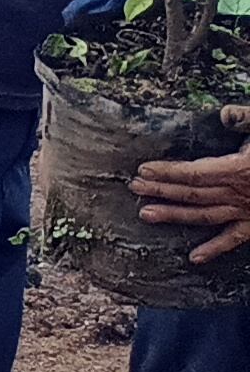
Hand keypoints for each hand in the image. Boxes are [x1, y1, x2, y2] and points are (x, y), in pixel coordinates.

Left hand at [132, 108, 249, 265]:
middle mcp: (240, 193)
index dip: (167, 172)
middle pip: (193, 193)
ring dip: (175, 215)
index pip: (194, 173)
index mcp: (239, 170)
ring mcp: (247, 210)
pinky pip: (234, 238)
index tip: (143, 170)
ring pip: (205, 216)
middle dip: (161, 190)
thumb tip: (225, 114)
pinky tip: (194, 257)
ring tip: (146, 214)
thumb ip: (247, 118)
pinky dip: (215, 249)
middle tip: (133, 188)